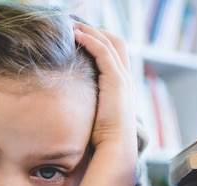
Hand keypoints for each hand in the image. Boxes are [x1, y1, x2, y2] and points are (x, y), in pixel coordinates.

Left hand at [73, 23, 136, 155]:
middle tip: (74, 25)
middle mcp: (126, 78)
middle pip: (116, 42)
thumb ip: (89, 107)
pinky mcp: (116, 81)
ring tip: (70, 25)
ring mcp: (123, 78)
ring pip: (109, 43)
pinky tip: (75, 35)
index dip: (99, 41)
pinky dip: (90, 40)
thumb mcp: (96, 118)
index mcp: (123, 86)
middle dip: (96, 30)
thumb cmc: (104, 140)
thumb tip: (71, 109)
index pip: (115, 53)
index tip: (80, 36)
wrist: (116, 148)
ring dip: (89, 31)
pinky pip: (103, 52)